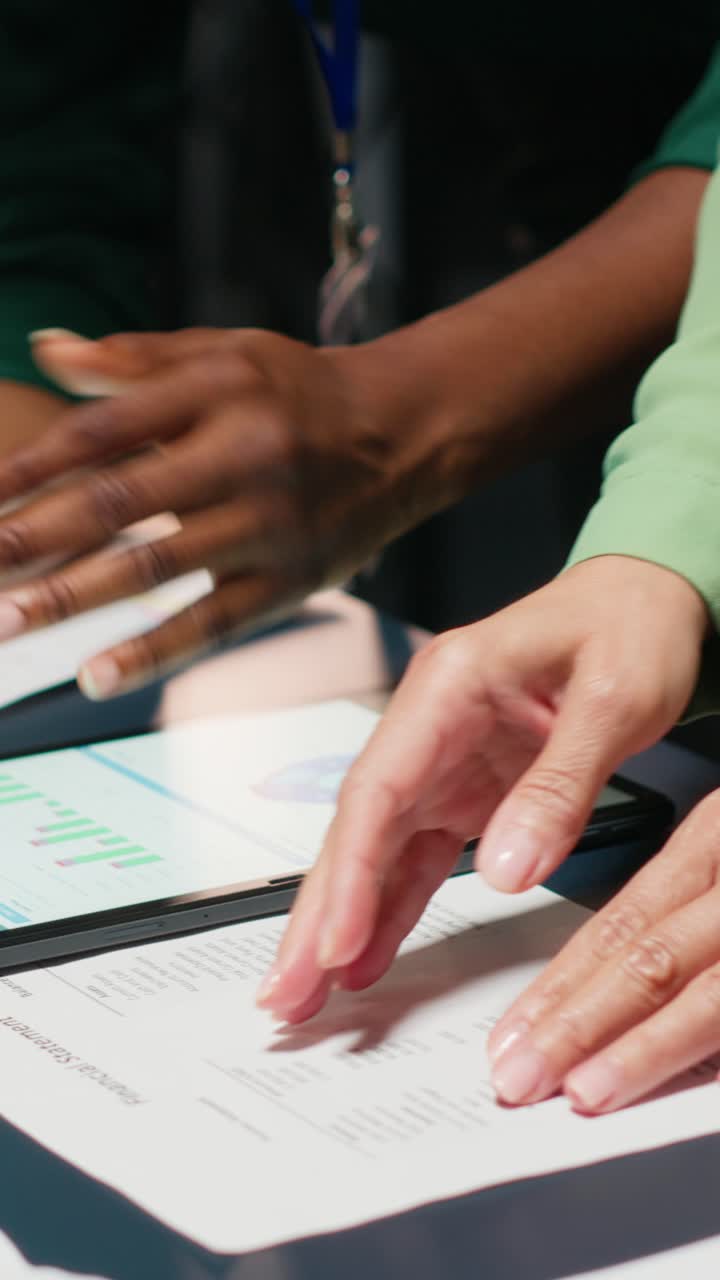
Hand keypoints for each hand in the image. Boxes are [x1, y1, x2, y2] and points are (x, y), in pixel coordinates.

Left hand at [0, 326, 443, 697]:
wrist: (403, 433)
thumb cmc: (299, 391)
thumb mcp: (223, 353)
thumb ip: (133, 359)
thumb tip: (48, 349)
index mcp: (213, 391)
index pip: (102, 433)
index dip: (30, 468)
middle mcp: (240, 454)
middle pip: (118, 501)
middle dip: (34, 540)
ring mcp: (266, 524)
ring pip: (156, 567)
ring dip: (72, 598)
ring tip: (7, 624)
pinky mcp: (290, 580)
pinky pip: (214, 623)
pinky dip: (154, 651)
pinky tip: (97, 674)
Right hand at [256, 556, 706, 1023]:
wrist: (644, 599)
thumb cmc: (627, 626)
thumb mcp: (614, 699)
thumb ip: (560, 786)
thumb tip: (508, 870)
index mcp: (449, 685)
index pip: (378, 788)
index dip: (351, 871)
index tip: (334, 941)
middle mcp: (430, 724)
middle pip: (357, 827)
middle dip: (316, 913)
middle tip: (283, 992)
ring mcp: (442, 760)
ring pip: (375, 851)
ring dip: (340, 921)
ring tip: (304, 993)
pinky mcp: (465, 789)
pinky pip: (418, 857)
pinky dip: (392, 908)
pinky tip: (365, 956)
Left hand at [487, 787, 719, 1110]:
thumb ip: (680, 906)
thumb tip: (598, 981)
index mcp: (713, 837)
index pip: (620, 918)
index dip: (560, 984)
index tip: (510, 1032)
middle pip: (646, 957)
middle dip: (574, 1025)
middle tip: (516, 1077)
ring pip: (701, 990)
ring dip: (633, 1048)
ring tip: (576, 1090)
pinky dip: (695, 1050)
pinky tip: (660, 1087)